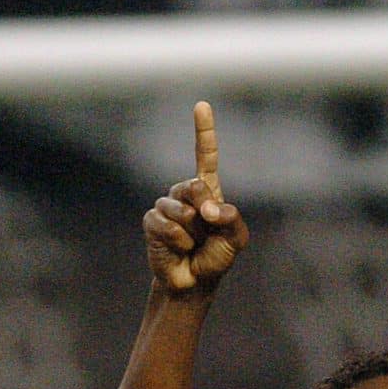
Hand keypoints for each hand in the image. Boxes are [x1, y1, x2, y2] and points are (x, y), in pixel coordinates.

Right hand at [145, 101, 249, 293]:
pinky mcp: (151, 222)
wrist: (193, 282)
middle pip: (194, 187)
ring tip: (191, 244)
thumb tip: (208, 209)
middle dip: (204, 210)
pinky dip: (177, 240)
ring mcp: (166, 206)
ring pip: (180, 210)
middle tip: (206, 230)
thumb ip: (231, 219)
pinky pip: (166, 225)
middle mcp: (185, 194)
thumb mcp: (235, 238)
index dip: (204, 131)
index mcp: (207, 191)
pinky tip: (179, 249)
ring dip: (191, 232)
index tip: (201, 106)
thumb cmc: (216, 257)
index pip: (206, 156)